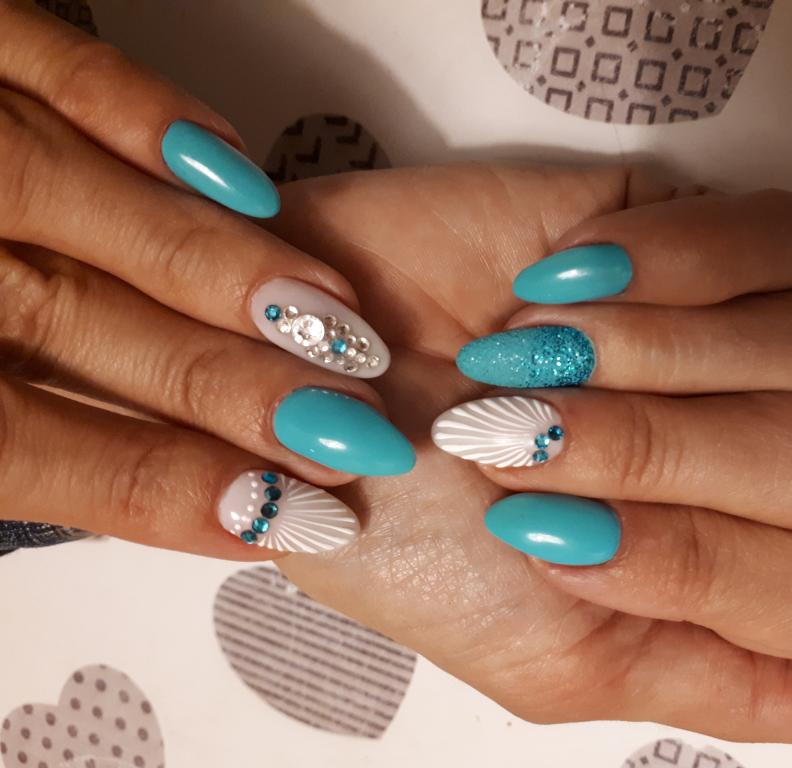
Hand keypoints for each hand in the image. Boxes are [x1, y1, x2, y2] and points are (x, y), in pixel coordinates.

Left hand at [0, 1, 413, 558]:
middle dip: (230, 381)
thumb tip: (142, 491)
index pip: (26, 444)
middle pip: (77, 324)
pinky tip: (238, 167)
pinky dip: (142, 109)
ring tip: (333, 313)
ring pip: (78, 195)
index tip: (280, 514)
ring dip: (220, 259)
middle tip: (346, 424)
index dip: (163, 484)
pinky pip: (42, 54)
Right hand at [268, 165, 791, 760]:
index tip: (551, 540)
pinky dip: (680, 262)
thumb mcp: (555, 660)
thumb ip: (720, 689)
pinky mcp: (701, 231)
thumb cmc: (414, 528)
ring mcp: (740, 338)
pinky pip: (786, 238)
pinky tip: (559, 281)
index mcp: (733, 571)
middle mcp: (756, 458)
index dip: (700, 562)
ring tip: (527, 350)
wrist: (298, 379)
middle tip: (520, 436)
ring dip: (663, 361)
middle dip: (664, 455)